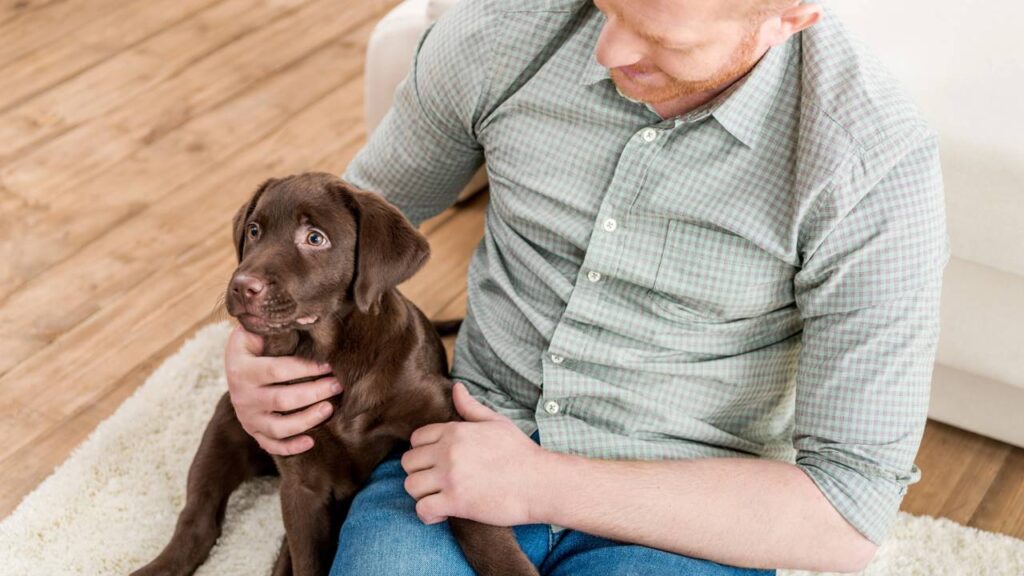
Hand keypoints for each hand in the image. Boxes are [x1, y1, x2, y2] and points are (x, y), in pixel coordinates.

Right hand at [224, 323, 342, 454]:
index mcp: (242, 368)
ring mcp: (247, 417)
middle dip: (314, 392)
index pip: (278, 370)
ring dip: (307, 420)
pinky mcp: (253, 431)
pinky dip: (291, 447)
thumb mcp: (257, 333)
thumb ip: (277, 327)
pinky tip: (311, 441)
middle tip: (338, 384)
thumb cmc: (255, 346)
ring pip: (278, 427)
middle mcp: (242, 395)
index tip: (329, 364)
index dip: (306, 368)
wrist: (233, 367)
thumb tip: (311, 316)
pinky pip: (271, 446)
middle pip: (282, 399)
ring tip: (330, 409)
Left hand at [400, 381, 549, 525]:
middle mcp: (448, 452)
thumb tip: (456, 387)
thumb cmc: (521, 452)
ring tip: (437, 496)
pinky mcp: (456, 502)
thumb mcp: (497, 422)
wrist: (541, 482)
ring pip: (410, 486)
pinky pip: (423, 509)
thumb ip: (471, 407)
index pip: (416, 438)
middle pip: (408, 462)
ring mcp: (450, 477)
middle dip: (419, 472)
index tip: (436, 462)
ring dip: (421, 494)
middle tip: (435, 481)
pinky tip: (441, 514)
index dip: (423, 451)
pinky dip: (427, 514)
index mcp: (455, 431)